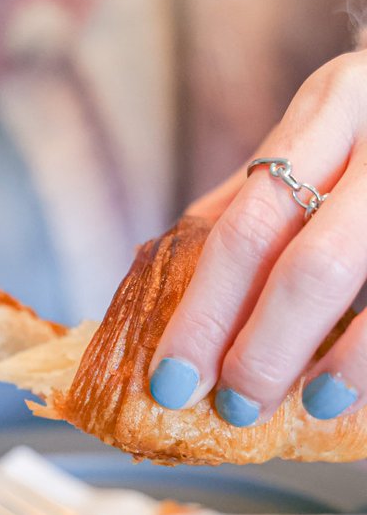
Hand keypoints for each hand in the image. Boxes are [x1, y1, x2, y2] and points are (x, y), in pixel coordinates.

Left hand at [148, 51, 366, 426]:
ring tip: (307, 402)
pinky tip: (350, 388)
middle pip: (311, 267)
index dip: (203, 316)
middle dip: (263, 352)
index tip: (171, 379)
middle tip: (233, 407)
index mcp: (330, 107)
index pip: (248, 227)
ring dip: (336, 364)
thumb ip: (254, 200)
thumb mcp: (316, 133)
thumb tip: (167, 287)